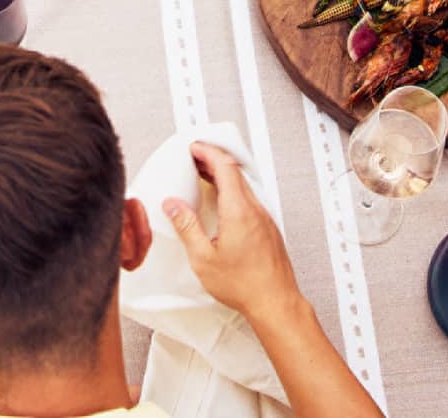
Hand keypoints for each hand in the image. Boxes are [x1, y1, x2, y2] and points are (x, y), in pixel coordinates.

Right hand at [163, 142, 299, 317]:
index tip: (195, 147)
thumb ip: (187, 227)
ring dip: (223, 175)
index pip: (225, 166)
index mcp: (238, 210)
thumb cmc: (243, 284)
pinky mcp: (267, 227)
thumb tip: (173, 205)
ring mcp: (264, 217)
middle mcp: (254, 208)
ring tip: (204, 177)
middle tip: (195, 158)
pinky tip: (221, 203)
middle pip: (235, 172)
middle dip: (213, 160)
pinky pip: (249, 198)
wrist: (275, 300)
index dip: (208, 152)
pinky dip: (232, 190)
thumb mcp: (203, 258)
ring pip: (243, 185)